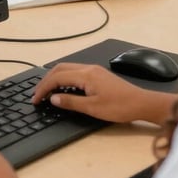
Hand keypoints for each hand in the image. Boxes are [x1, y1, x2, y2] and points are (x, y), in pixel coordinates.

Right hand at [32, 62, 176, 125]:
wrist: (141, 103)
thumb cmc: (120, 107)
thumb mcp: (92, 108)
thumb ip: (71, 102)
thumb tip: (53, 99)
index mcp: (86, 75)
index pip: (57, 77)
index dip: (44, 88)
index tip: (36, 99)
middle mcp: (89, 68)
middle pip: (60, 69)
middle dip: (46, 81)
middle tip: (37, 94)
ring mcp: (94, 70)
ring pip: (67, 69)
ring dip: (54, 78)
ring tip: (46, 91)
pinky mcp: (98, 75)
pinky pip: (75, 72)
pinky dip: (64, 79)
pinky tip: (63, 89)